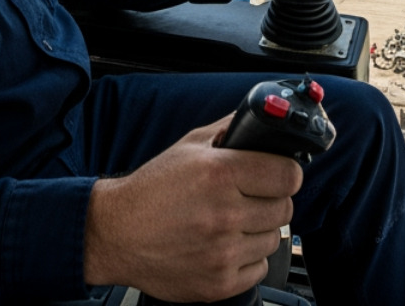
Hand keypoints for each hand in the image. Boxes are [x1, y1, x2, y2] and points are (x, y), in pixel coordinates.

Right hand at [83, 116, 301, 301]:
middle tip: (247, 198)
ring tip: (229, 223)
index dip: (285, 172)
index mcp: (218, 174)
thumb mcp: (189, 146)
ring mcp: (222, 253)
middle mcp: (223, 214)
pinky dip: (246, 259)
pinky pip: (259, 268)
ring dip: (257, 230)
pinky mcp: (220, 284)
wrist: (116, 233)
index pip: (288, 175)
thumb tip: (264, 121)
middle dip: (270, 200)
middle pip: (284, 208)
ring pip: (272, 239)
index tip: (276, 174)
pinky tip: (223, 246)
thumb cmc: (152, 189)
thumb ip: (230, 129)